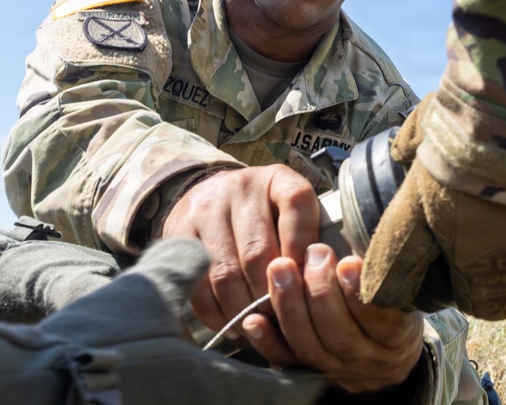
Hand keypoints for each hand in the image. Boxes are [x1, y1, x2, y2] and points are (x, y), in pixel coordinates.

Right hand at [161, 164, 319, 333]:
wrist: (208, 192)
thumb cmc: (265, 211)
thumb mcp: (292, 208)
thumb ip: (311, 233)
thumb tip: (328, 282)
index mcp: (277, 179)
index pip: (297, 206)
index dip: (304, 249)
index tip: (310, 282)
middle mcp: (239, 189)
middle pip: (258, 252)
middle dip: (274, 293)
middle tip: (286, 320)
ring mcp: (205, 212)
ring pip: (226, 274)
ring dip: (245, 308)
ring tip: (261, 325)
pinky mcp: (178, 237)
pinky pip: (197, 285)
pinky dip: (217, 313)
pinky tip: (233, 325)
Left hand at [242, 245, 424, 393]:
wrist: (386, 362)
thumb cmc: (395, 311)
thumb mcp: (406, 293)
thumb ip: (390, 270)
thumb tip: (377, 225)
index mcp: (395, 338)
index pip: (382, 321)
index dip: (362, 294)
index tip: (348, 262)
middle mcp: (366, 358)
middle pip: (340, 335)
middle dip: (321, 293)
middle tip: (314, 253)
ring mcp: (335, 368)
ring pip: (310, 346)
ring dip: (291, 306)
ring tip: (280, 268)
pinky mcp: (307, 370)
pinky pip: (285, 360)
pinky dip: (267, 340)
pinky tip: (253, 318)